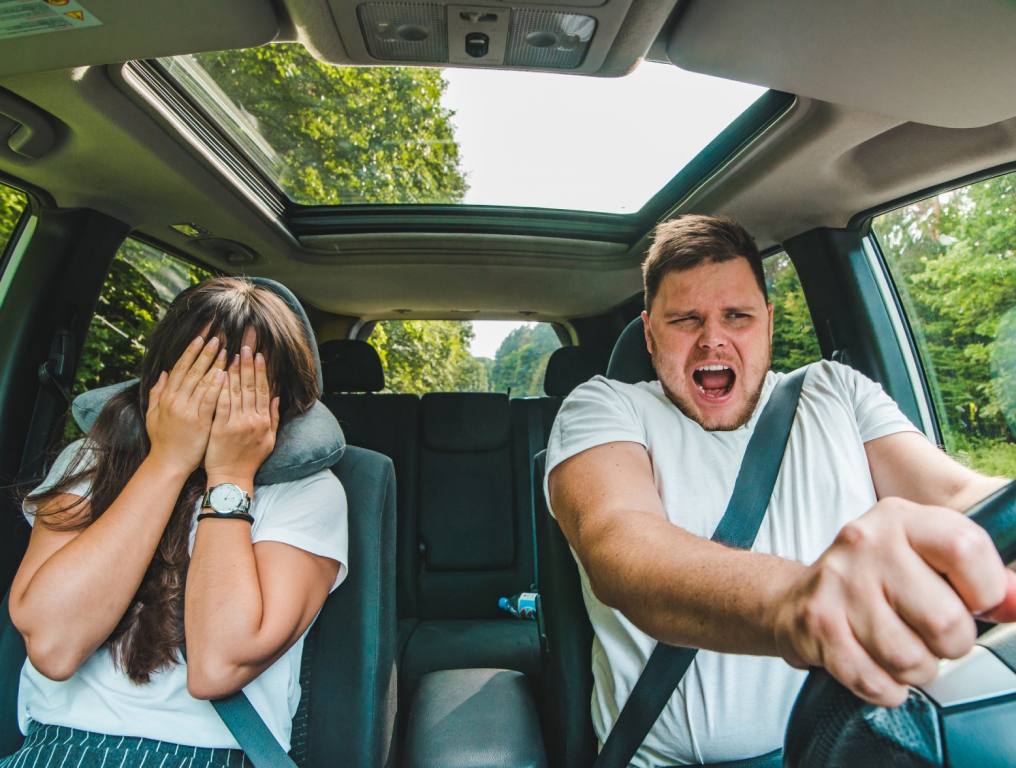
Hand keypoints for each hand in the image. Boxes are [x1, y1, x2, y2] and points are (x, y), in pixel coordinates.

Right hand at [146, 335, 226, 475]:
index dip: (191, 352)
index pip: (180, 369)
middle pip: (192, 371)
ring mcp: (187, 411)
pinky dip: (216, 386)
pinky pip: (210, 400)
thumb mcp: (154, 414)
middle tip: (216, 338)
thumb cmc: (163, 439)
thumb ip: (157, 393)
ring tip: (226, 351)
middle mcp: (176, 401)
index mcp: (166, 397)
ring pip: (202, 383)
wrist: (169, 463)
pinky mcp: (199, 422)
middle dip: (205, 353)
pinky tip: (225, 374)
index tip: (200, 338)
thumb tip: (163, 373)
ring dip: (214, 365)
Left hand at [204, 345, 279, 487]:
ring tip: (233, 354)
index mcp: (264, 421)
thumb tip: (277, 398)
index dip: (261, 371)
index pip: (264, 390)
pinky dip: (221, 388)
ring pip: (237, 392)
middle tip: (246, 346)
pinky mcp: (221, 428)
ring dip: (235, 371)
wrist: (232, 477)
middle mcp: (253, 420)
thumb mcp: (269, 440)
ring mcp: (237, 424)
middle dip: (248, 365)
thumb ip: (273, 418)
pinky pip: (221, 404)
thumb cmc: (250, 460)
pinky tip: (219, 374)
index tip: (259, 355)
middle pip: (251, 387)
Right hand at [771, 497, 1015, 706]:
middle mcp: (865, 542)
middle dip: (950, 643)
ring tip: (902, 649)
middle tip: (931, 634)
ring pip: (910, 659)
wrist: (798, 598)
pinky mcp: (818, 624)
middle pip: (944, 618)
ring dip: (917, 669)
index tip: (973, 603)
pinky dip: (886, 689)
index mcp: (901, 519)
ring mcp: (838, 583)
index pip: (965, 549)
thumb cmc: (878, 581)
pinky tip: (879, 668)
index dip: (986, 590)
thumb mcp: (929, 561)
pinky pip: (875, 681)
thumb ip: (984, 580)